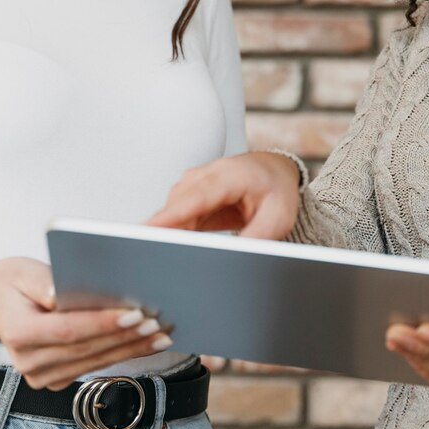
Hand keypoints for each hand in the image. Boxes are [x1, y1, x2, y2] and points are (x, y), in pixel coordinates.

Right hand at [0, 257, 172, 389]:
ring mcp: (40, 376)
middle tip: (158, 323)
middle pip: (86, 349)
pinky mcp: (55, 379)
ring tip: (160, 334)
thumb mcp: (26, 272)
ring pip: (94, 362)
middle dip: (125, 336)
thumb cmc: (14, 281)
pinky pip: (93, 367)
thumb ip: (46, 283)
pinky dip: (121, 354)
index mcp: (17, 332)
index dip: (102, 324)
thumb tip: (66, 294)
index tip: (135, 313)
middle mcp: (27, 361)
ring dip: (131, 349)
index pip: (67, 330)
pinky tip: (145, 343)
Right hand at [146, 151, 300, 239]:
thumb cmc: (277, 189)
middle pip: (179, 202)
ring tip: (179, 251)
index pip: (197, 196)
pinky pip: (179, 212)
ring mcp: (199, 181)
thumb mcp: (277, 219)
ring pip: (176, 208)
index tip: (150, 228)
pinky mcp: (194, 192)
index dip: (172, 214)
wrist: (277, 172)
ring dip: (175, 230)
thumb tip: (233, 257)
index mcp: (233, 175)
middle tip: (160, 253)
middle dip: (167, 228)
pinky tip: (183, 243)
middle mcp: (211, 174)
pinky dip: (178, 229)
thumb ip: (255, 238)